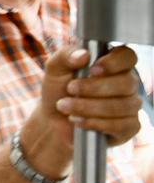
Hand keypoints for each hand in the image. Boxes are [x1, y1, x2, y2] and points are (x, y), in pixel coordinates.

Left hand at [27, 45, 142, 180]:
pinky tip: (79, 122)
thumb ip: (66, 55)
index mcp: (111, 66)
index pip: (129, 56)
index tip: (92, 67)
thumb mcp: (54, 69)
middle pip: (127, 83)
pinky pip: (122, 126)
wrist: (51, 123)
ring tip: (67, 107)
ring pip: (124, 105)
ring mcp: (130, 108)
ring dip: (91, 106)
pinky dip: (97, 123)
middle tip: (71, 91)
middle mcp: (126, 85)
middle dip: (94, 88)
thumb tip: (85, 52)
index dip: (114, 62)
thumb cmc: (55, 91)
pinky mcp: (128, 130)